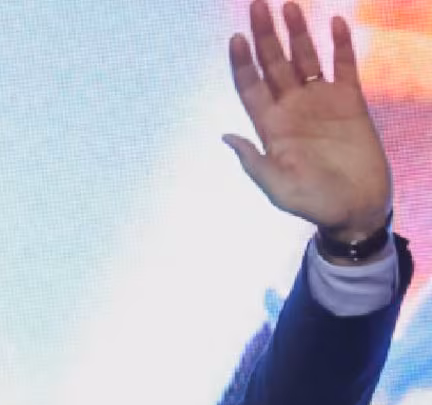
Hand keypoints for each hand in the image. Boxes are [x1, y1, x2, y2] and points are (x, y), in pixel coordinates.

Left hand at [225, 1, 392, 241]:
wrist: (355, 209)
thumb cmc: (312, 204)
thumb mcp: (277, 187)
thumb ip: (252, 162)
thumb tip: (225, 136)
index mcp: (269, 126)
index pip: (250, 86)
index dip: (242, 62)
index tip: (236, 38)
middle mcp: (291, 108)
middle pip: (273, 64)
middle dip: (264, 36)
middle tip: (257, 5)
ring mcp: (320, 102)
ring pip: (304, 59)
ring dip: (297, 33)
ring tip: (289, 6)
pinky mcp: (350, 101)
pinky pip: (343, 66)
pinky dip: (339, 45)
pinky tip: (333, 23)